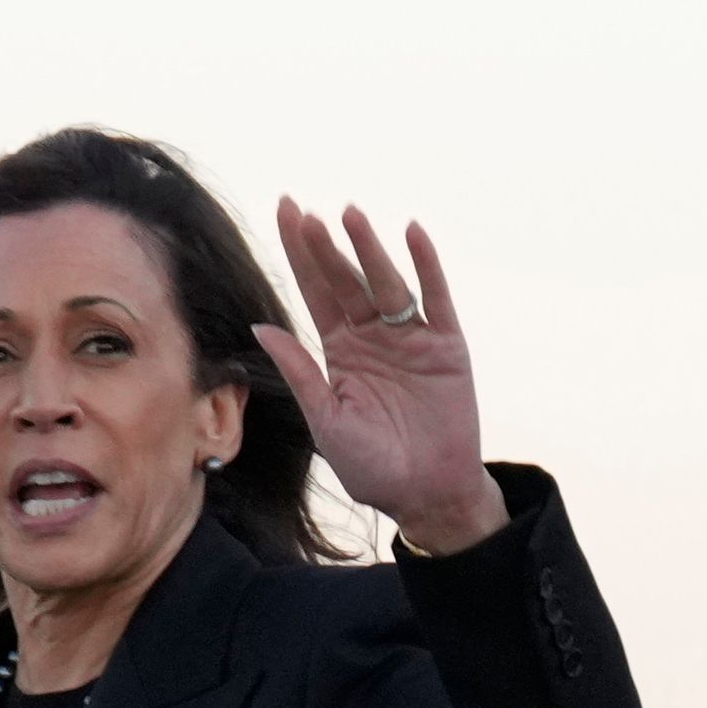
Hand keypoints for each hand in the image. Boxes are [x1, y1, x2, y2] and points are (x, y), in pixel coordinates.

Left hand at [254, 198, 505, 555]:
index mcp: (340, 352)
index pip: (316, 291)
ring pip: (386, 283)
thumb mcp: (325, 420)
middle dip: (326, 248)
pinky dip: (426, 266)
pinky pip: (436, 298)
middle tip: (306, 214)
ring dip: (369, 249)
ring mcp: (410, 338)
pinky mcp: (446, 346)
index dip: (301, 253)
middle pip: (346, 281)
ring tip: (350, 216)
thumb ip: (299, 372)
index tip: (286, 211)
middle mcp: (373, 337)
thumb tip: (259, 328)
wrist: (426, 495)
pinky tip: (413, 233)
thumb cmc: (372, 467)